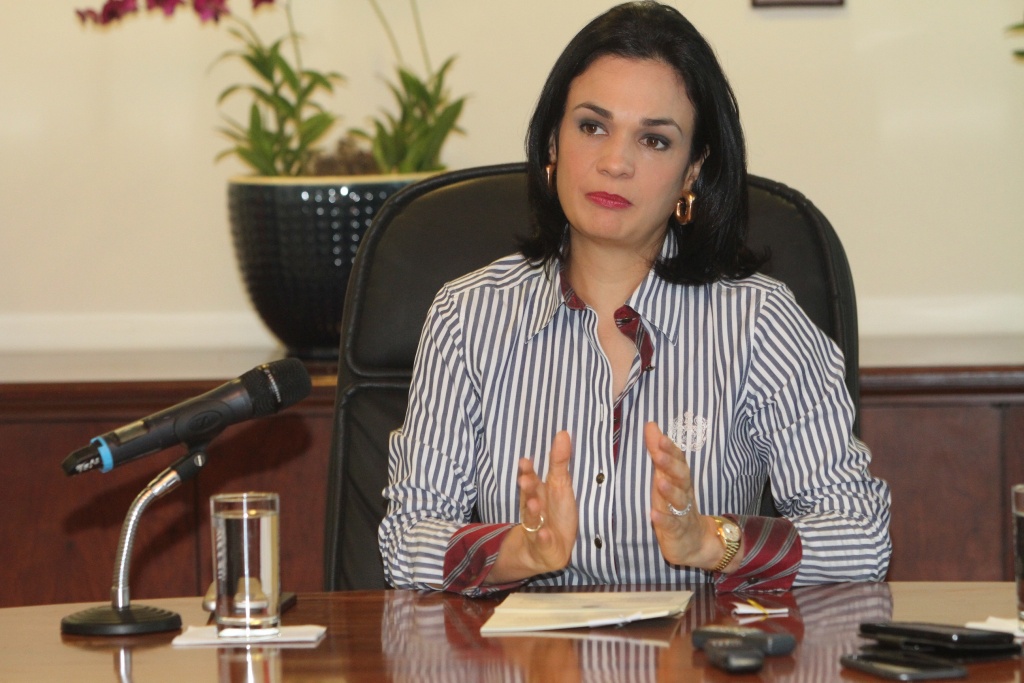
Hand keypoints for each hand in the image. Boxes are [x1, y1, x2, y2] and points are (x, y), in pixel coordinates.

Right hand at [486, 431, 577, 582]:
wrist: (548, 549)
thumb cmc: (555, 512)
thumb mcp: (560, 485)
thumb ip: (560, 461)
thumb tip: (563, 433)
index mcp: (537, 493)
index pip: (530, 479)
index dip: (527, 472)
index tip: (524, 461)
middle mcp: (534, 508)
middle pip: (529, 497)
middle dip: (527, 489)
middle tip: (525, 480)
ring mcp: (537, 527)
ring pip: (532, 518)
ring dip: (532, 511)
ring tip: (534, 503)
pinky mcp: (543, 546)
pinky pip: (542, 542)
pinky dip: (543, 538)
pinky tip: (544, 533)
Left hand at [646, 422, 720, 568]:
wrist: (696, 543)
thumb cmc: (677, 506)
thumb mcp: (667, 477)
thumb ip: (659, 452)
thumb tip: (650, 425)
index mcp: (680, 481)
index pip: (678, 461)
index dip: (670, 449)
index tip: (658, 436)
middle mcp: (682, 494)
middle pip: (680, 477)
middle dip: (670, 464)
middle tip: (659, 451)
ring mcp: (681, 514)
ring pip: (677, 501)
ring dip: (669, 490)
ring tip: (659, 481)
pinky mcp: (676, 532)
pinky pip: (671, 525)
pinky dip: (663, 519)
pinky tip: (653, 514)